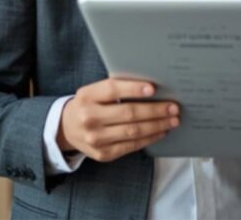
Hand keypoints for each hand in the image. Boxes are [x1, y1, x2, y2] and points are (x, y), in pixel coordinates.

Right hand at [58, 78, 179, 162]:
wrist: (67, 128)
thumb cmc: (88, 105)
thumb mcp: (93, 92)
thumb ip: (115, 88)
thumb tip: (150, 88)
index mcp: (87, 96)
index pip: (112, 90)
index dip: (133, 89)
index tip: (153, 88)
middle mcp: (89, 118)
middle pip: (127, 113)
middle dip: (154, 110)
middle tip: (173, 107)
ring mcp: (95, 138)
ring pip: (132, 131)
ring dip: (157, 125)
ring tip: (172, 120)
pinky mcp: (103, 153)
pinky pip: (131, 145)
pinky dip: (149, 138)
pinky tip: (160, 132)